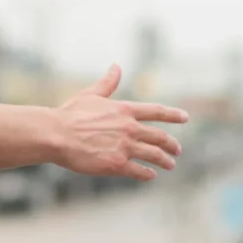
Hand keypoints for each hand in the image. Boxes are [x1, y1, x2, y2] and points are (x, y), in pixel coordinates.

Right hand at [56, 64, 188, 180]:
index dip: (173, 115)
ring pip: (154, 155)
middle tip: (178, 150)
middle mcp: (129, 128)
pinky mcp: (117, 164)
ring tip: (170, 165)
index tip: (185, 118)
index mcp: (125, 110)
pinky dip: (147, 174)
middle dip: (172, 144)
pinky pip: (139, 171)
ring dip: (164, 160)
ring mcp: (125, 147)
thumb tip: (116, 66)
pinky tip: (150, 175)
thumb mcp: (91, 94)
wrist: (57, 134)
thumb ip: (107, 83)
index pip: (156, 111)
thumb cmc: (70, 114)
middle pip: (159, 137)